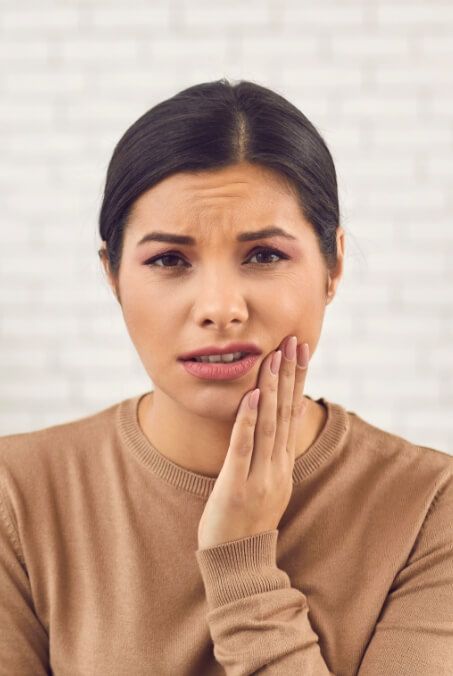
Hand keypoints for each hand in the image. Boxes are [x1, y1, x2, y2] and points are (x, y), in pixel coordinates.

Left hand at [197, 335, 309, 549]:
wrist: (239, 562)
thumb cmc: (248, 520)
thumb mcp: (269, 484)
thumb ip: (274, 453)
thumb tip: (281, 420)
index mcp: (283, 464)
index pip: (293, 414)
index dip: (298, 381)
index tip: (301, 352)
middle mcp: (277, 466)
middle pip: (285, 412)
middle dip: (290, 374)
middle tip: (294, 341)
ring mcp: (259, 477)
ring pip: (269, 424)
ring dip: (272, 388)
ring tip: (275, 357)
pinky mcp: (236, 487)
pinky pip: (243, 448)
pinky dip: (249, 420)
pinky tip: (252, 396)